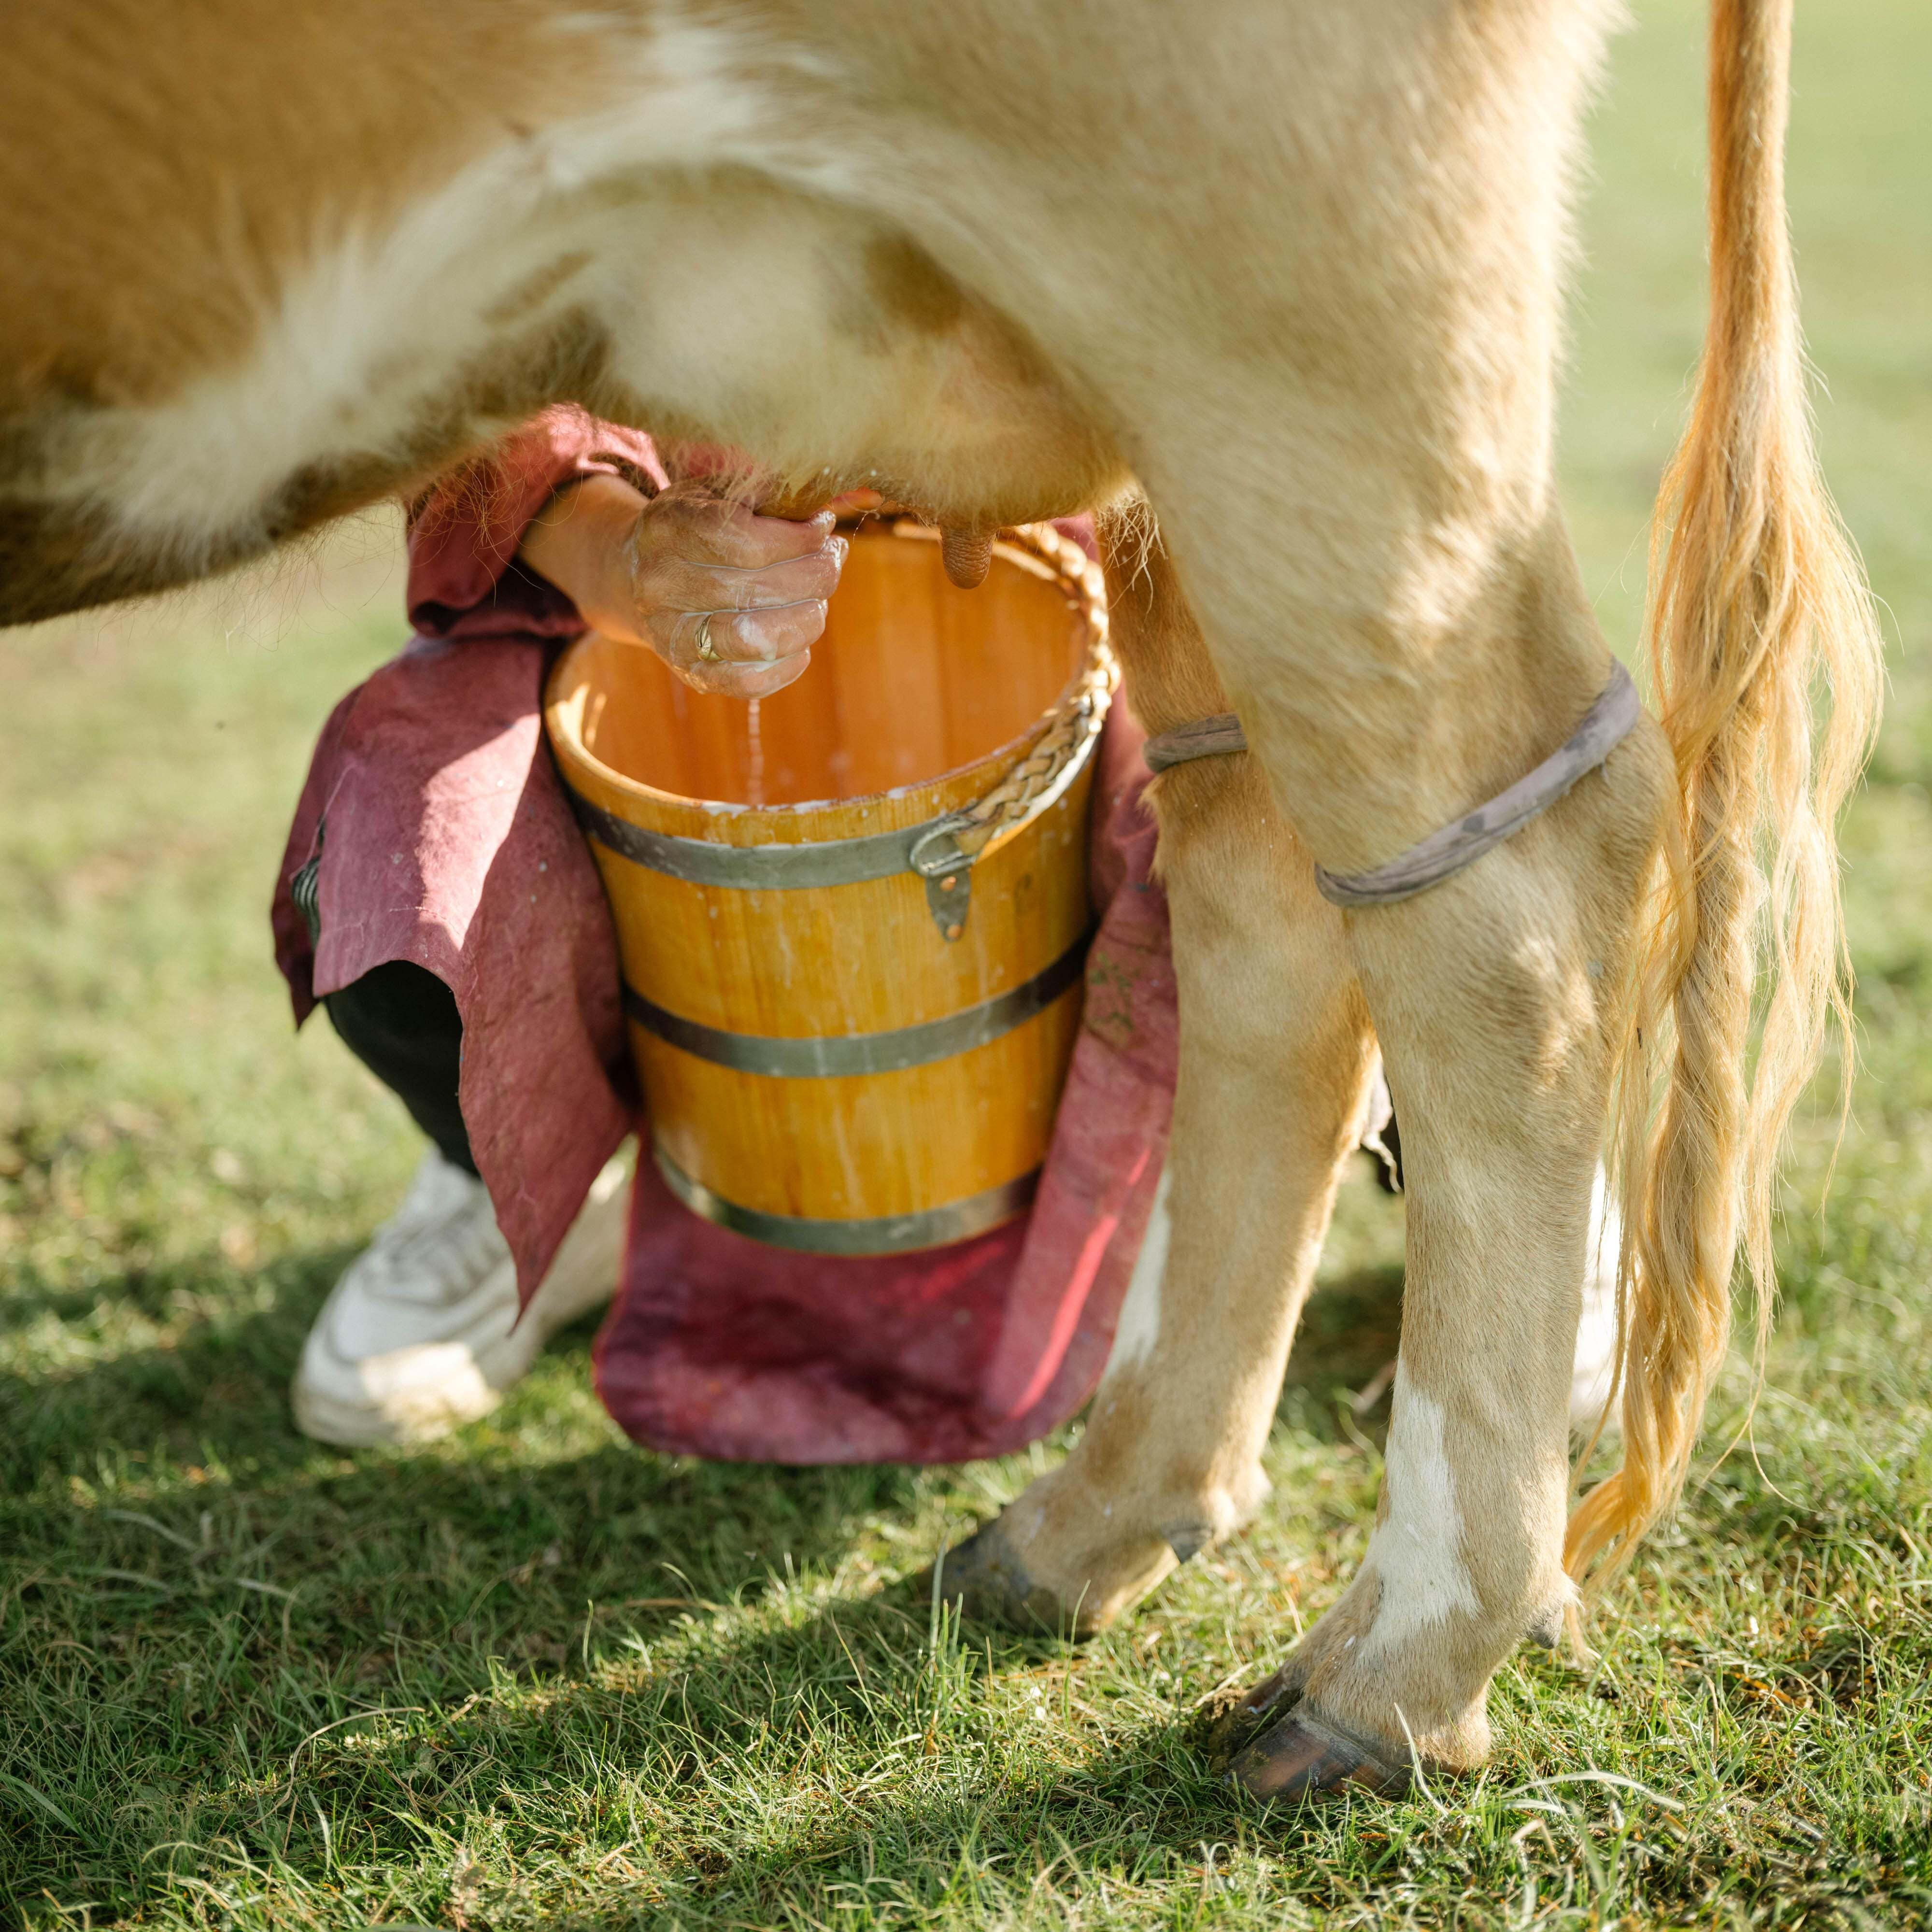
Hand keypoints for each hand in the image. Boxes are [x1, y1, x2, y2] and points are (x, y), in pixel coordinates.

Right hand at [520, 475, 845, 696]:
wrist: (634, 574)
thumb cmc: (694, 525)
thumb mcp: (719, 491)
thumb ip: (767, 493)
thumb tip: (830, 517)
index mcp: (668, 527)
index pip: (745, 540)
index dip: (797, 539)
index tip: (823, 529)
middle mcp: (662, 584)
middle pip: (757, 590)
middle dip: (814, 576)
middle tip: (831, 562)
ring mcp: (672, 634)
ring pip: (756, 640)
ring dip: (806, 621)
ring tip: (818, 601)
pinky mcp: (690, 673)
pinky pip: (749, 682)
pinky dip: (789, 665)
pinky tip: (801, 643)